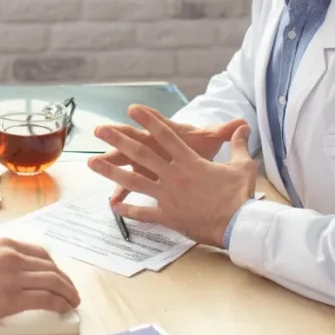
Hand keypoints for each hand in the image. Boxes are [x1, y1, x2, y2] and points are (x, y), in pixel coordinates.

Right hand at [0, 238, 80, 325]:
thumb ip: (3, 258)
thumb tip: (22, 270)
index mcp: (6, 243)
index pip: (41, 253)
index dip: (55, 267)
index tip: (60, 277)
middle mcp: (12, 256)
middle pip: (51, 266)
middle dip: (66, 280)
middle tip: (71, 291)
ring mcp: (13, 276)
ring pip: (53, 281)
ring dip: (67, 292)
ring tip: (72, 301)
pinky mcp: (11, 298)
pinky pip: (45, 299)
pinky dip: (59, 303)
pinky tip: (63, 308)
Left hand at [88, 105, 256, 247]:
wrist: (239, 225)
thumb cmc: (240, 195)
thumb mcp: (242, 165)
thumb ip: (238, 142)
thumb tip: (244, 124)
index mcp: (190, 161)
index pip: (165, 135)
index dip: (149, 120)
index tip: (132, 108)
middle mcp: (174, 175)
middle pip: (141, 154)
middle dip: (118, 140)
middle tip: (99, 130)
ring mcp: (168, 196)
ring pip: (134, 181)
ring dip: (111, 172)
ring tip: (91, 163)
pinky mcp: (168, 216)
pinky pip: (144, 212)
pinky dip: (129, 209)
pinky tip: (113, 206)